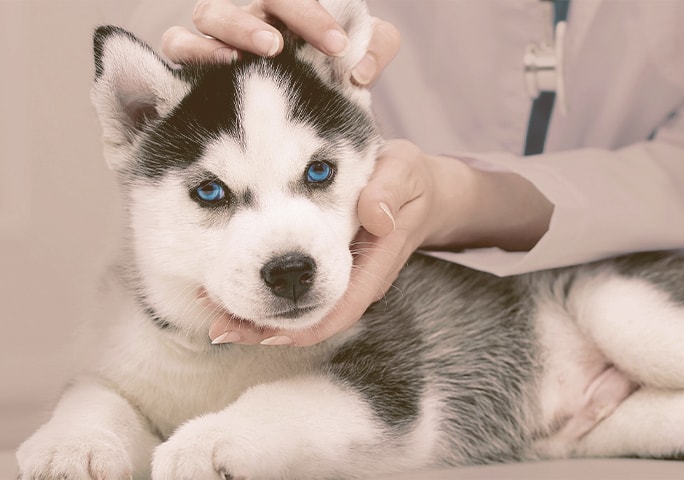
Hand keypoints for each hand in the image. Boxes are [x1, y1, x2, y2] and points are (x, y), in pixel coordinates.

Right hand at [161, 0, 399, 84]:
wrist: (295, 132)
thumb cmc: (326, 83)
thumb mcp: (360, 63)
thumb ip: (375, 50)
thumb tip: (361, 69)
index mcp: (289, 12)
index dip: (312, 17)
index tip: (339, 47)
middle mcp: (252, 19)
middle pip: (251, 0)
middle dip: (262, 19)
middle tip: (279, 46)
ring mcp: (219, 39)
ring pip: (208, 14)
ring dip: (229, 31)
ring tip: (245, 57)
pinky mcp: (190, 66)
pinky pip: (176, 46)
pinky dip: (192, 52)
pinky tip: (218, 69)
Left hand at [208, 139, 553, 346]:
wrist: (419, 189)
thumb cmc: (410, 179)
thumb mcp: (405, 172)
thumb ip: (391, 191)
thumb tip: (376, 215)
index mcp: (375, 264)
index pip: (340, 308)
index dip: (304, 326)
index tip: (266, 332)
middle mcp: (355, 280)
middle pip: (311, 319)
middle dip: (265, 327)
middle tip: (219, 326)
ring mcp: (340, 277)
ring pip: (297, 308)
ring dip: (255, 313)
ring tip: (211, 306)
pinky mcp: (325, 266)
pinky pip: (294, 289)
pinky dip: (260, 290)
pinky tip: (227, 284)